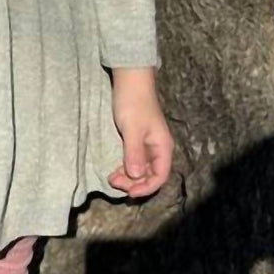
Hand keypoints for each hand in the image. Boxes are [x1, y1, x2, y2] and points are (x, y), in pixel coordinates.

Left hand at [107, 67, 173, 196]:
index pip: (160, 176)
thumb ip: (134, 152)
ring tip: (111, 177)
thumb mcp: (132, 129)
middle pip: (150, 175)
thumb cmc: (133, 103)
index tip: (129, 192)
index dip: (146, 187)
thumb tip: (135, 176)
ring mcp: (148, 145)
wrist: (130, 81)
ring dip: (128, 177)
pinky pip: (134, 161)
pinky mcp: (137, 141)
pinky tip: (114, 170)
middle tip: (113, 182)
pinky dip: (125, 168)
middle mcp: (158, 149)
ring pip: (141, 170)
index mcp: (163, 147)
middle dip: (134, 183)